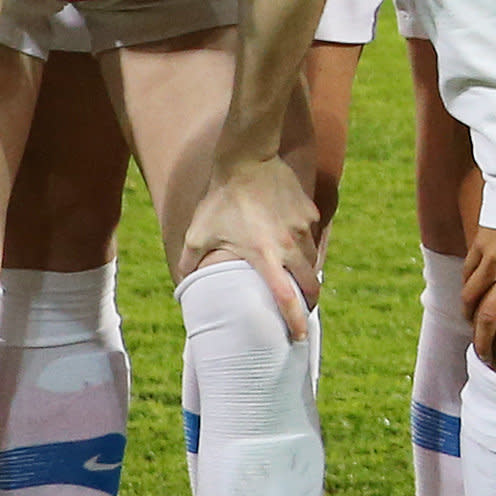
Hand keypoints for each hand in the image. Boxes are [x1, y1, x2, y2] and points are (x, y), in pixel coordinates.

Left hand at [182, 152, 324, 339]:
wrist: (247, 159)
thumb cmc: (220, 200)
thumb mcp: (197, 234)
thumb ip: (190, 264)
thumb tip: (182, 286)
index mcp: (265, 257)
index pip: (286, 298)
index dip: (294, 320)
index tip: (298, 337)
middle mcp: (290, 246)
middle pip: (310, 285)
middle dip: (309, 302)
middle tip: (301, 311)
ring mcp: (303, 228)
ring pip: (313, 260)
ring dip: (306, 274)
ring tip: (296, 280)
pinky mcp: (309, 212)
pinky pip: (311, 236)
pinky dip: (304, 245)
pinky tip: (291, 241)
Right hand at [460, 223, 495, 372]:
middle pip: (491, 317)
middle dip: (485, 343)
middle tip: (487, 358)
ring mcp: (493, 258)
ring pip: (472, 299)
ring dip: (470, 319)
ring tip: (474, 331)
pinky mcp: (480, 245)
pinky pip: (468, 275)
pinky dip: (466, 291)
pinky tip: (468, 300)